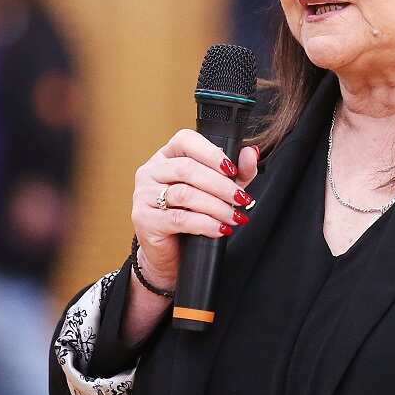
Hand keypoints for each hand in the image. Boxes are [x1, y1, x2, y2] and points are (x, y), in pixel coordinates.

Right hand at [130, 130, 258, 291]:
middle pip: (187, 168)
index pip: (185, 140)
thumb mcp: (218, 191)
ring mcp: (143, 194)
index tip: (233, 170)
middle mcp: (151, 171)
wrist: (170, 254)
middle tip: (241, 199)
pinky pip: (179, 218)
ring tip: (235, 216)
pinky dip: (205, 223)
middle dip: (220, 185)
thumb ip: (236, 172)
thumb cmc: (191, 216)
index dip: (211, 152)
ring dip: (216, 206)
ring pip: (185, 194)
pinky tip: (220, 229)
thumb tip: (250, 153)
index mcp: (166, 156)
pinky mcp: (144, 219)